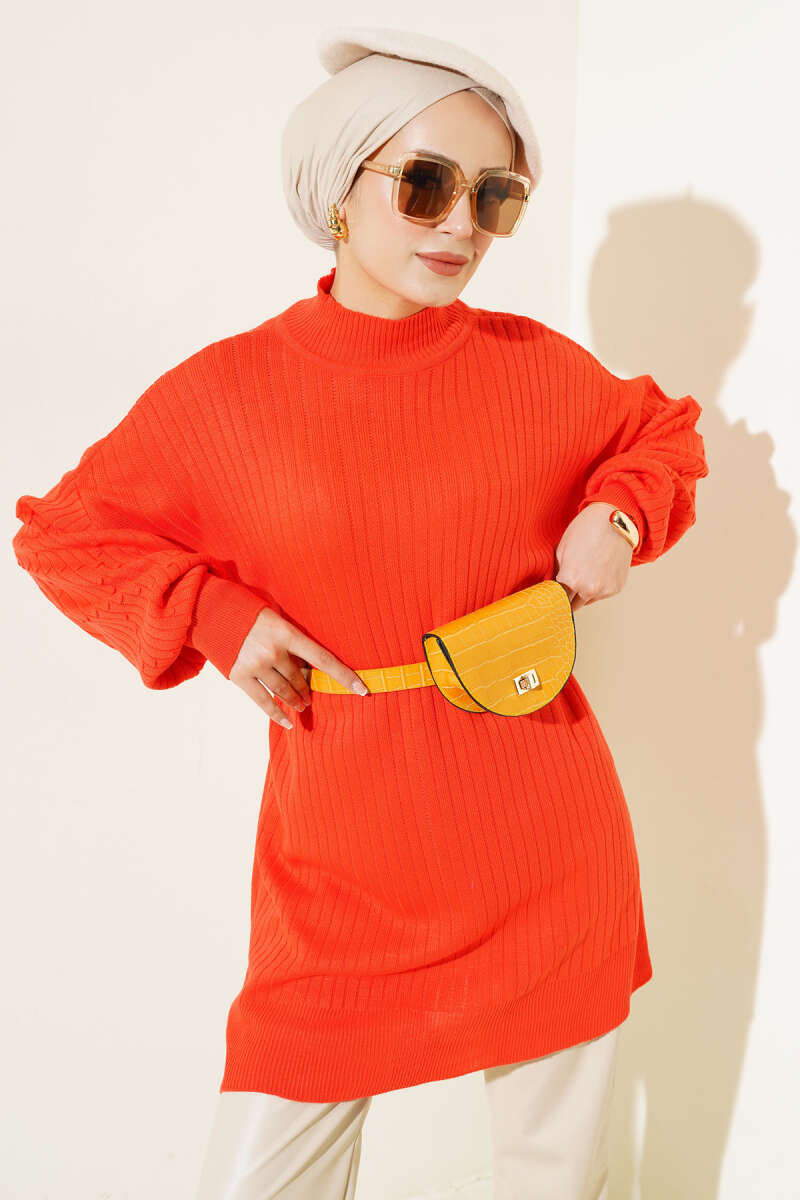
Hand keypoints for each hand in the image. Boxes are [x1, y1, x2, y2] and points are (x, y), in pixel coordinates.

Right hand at [228, 606, 368, 728]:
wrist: (211, 610)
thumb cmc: (249, 612)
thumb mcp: (276, 617)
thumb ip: (292, 639)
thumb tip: (309, 664)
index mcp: (287, 632)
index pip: (323, 658)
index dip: (344, 676)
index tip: (362, 690)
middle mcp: (273, 650)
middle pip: (300, 678)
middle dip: (308, 689)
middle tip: (311, 697)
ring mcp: (255, 664)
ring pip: (284, 690)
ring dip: (296, 700)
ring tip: (302, 705)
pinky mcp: (239, 675)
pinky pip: (263, 701)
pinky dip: (277, 713)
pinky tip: (288, 722)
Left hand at [554, 502, 633, 611]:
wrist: (614, 521)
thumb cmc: (586, 530)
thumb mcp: (561, 550)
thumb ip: (555, 574)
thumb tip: (551, 588)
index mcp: (571, 579)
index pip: (556, 600)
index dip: (553, 597)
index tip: (552, 595)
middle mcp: (589, 589)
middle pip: (571, 605)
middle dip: (566, 598)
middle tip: (565, 586)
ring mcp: (604, 590)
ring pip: (586, 601)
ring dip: (582, 594)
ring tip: (584, 573)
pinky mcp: (616, 588)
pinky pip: (601, 595)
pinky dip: (597, 588)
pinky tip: (597, 571)